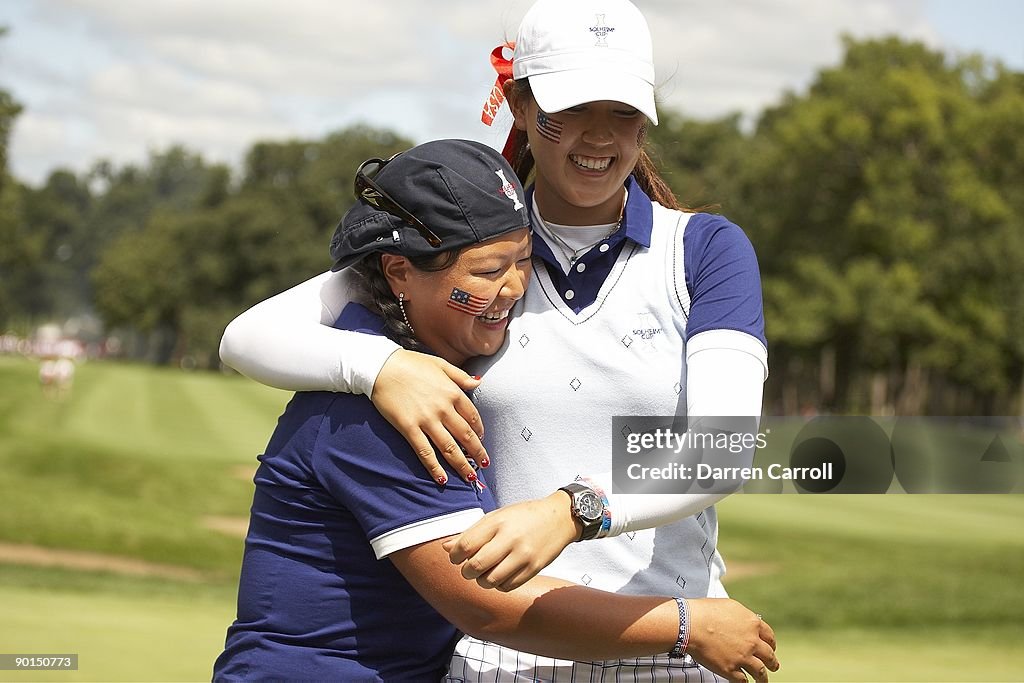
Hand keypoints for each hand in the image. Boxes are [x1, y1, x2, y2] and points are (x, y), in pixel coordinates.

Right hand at [372, 349, 486, 483]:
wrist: (381, 366)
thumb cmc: (410, 363)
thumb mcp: (440, 364)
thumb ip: (460, 376)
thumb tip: (478, 381)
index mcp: (452, 392)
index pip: (472, 416)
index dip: (479, 430)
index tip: (481, 438)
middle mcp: (443, 408)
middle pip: (465, 436)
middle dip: (477, 453)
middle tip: (484, 463)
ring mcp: (426, 420)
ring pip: (449, 448)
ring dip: (462, 465)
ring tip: (470, 477)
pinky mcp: (409, 428)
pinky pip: (425, 453)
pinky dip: (434, 468)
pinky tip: (442, 479)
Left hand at [443, 491, 581, 590]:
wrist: (559, 518)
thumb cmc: (522, 516)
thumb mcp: (496, 517)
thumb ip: (470, 533)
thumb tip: (446, 548)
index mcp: (497, 523)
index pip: (465, 546)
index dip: (454, 556)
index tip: (456, 557)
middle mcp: (510, 539)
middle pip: (475, 567)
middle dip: (466, 571)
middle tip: (469, 568)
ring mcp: (523, 556)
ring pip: (490, 581)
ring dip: (482, 580)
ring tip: (485, 572)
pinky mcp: (534, 569)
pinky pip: (507, 586)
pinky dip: (499, 584)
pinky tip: (501, 575)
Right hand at [685, 599, 778, 681]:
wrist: (690, 624)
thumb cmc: (705, 611)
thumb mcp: (730, 606)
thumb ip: (743, 617)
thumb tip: (747, 622)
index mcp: (752, 624)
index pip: (770, 637)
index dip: (771, 644)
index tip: (771, 648)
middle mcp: (752, 642)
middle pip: (769, 656)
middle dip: (772, 662)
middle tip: (773, 665)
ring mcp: (743, 657)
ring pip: (760, 672)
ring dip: (763, 678)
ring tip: (762, 681)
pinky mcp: (731, 670)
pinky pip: (743, 681)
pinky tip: (743, 682)